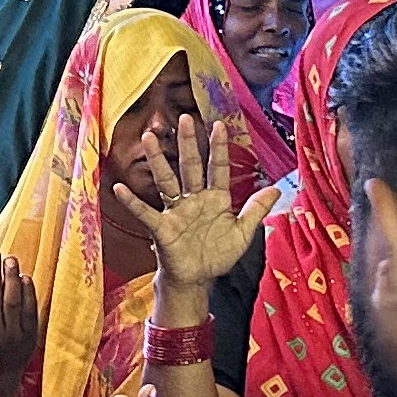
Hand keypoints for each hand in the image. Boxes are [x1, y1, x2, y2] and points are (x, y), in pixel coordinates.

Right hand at [120, 114, 269, 294]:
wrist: (197, 278)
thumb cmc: (218, 253)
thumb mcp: (243, 232)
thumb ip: (256, 209)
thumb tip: (277, 188)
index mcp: (215, 198)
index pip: (217, 168)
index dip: (218, 147)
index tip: (218, 125)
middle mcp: (194, 198)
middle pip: (190, 166)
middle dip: (188, 142)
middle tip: (185, 118)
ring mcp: (176, 210)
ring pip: (166, 180)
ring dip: (157, 159)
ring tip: (149, 137)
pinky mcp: (162, 227)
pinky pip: (145, 212)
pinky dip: (132, 202)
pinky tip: (119, 188)